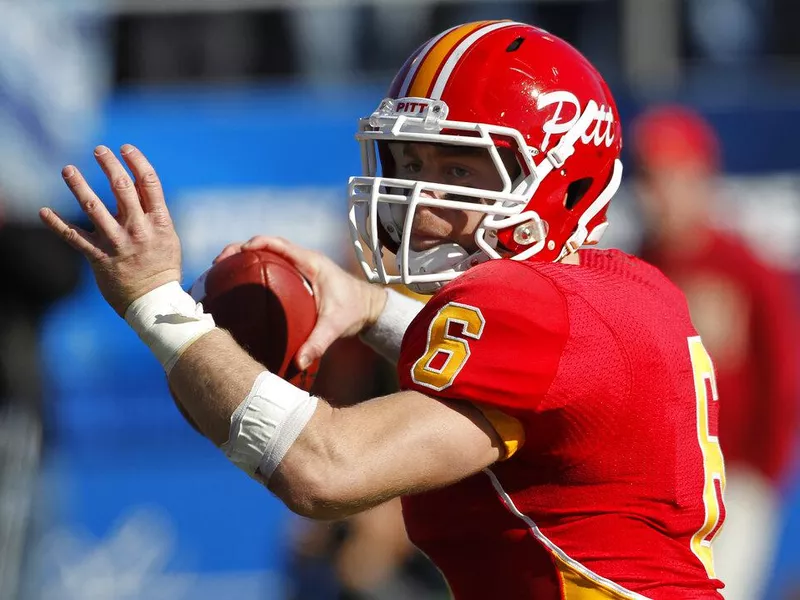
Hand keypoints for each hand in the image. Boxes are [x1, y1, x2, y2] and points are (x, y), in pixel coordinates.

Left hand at [39, 145, 180, 316]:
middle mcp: (137, 229)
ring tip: (67, 169)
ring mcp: (117, 243)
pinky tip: (44, 211)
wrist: (153, 299)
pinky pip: (73, 237)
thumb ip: (152, 212)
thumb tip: (137, 183)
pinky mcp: (98, 257)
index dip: (136, 161)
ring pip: (93, 206)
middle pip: (121, 187)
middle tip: (98, 150)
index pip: (148, 182)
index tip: (125, 148)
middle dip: (109, 164)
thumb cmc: (162, 266)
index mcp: (158, 222)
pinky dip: (56, 223)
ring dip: (78, 185)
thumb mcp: (167, 236)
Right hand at [215, 236, 386, 368]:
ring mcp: (300, 267)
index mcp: (310, 262)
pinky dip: (255, 270)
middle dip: (240, 250)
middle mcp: (303, 260)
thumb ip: (317, 343)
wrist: (371, 308)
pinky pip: (272, 267)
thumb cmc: (355, 310)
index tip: (236, 254)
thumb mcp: (336, 326)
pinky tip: (240, 287)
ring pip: (267, 255)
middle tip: (219, 264)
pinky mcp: (298, 276)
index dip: (255, 244)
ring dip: (244, 259)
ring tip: (221, 273)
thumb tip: (298, 362)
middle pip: (266, 246)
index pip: (278, 244)